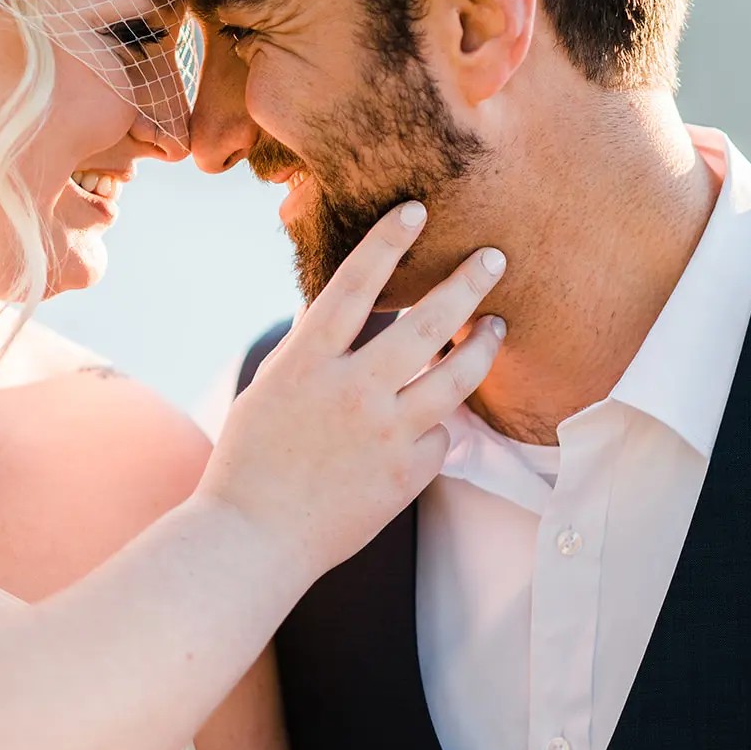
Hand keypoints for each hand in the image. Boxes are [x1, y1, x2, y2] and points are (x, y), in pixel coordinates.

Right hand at [198, 202, 506, 579]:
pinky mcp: (406, 474)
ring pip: (456, 378)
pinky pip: (440, 438)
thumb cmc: (253, 461)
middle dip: (466, 284)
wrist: (254, 538)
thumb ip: (313, 350)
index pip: (355, 286)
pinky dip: (437, 429)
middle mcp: (350, 391)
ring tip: (497, 326)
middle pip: (426, 324)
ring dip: (483, 347)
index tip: (417, 210)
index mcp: (306, 362)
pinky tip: (428, 426)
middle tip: (494, 258)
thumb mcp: (271, 388)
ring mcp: (383, 433)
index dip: (387, 242)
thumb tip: (342, 311)